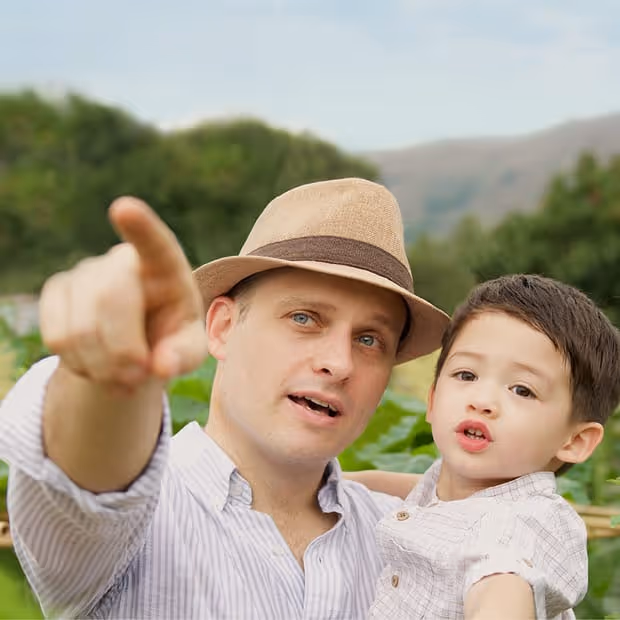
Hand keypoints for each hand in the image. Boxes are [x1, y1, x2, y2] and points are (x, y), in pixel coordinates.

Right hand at [39, 197, 208, 390]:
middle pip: (109, 299)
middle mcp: (122, 261)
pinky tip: (97, 367)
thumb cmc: (170, 340)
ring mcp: (85, 271)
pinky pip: (57, 337)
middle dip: (122, 350)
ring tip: (123, 378)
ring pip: (79, 326)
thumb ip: (183, 356)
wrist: (134, 346)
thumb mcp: (187, 349)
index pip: (155, 243)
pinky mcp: (56, 291)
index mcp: (165, 267)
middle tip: (137, 379)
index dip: (140, 226)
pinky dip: (79, 365)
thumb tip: (162, 366)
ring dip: (102, 367)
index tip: (123, 208)